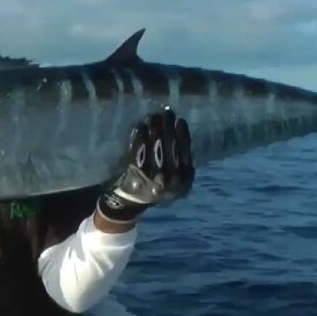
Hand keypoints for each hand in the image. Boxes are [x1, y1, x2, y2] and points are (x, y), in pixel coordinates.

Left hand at [98, 108, 194, 223]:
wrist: (130, 202)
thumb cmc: (153, 183)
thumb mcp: (173, 177)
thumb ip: (177, 159)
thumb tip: (176, 127)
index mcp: (184, 182)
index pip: (186, 154)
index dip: (183, 135)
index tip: (180, 121)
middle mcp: (172, 183)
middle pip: (172, 149)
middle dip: (169, 128)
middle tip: (167, 113)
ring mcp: (154, 180)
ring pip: (156, 150)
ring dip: (155, 130)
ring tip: (154, 116)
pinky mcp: (136, 177)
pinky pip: (139, 153)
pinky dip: (140, 138)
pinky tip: (141, 126)